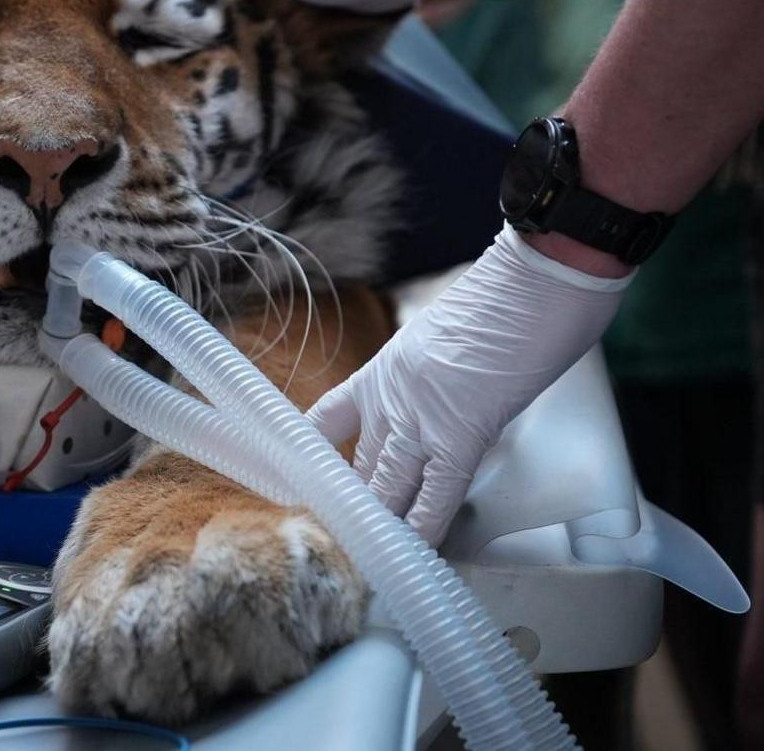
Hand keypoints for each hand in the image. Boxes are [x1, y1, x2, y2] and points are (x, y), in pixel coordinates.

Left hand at [306, 226, 632, 545]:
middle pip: (356, 466)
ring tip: (366, 559)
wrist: (537, 279)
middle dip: (348, 507)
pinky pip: (433, 496)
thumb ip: (434, 376)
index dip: (313, 457)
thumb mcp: (447, 336)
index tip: (302, 484)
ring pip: (385, 486)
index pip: (329, 421)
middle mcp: (392, 397)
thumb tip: (452, 397)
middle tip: (337, 543)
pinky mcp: (461, 435)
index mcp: (384, 371)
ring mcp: (421, 417)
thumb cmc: (510, 298)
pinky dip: (423, 528)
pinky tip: (412, 554)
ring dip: (379, 525)